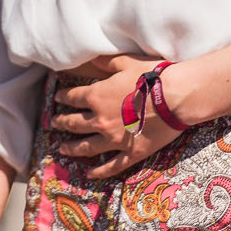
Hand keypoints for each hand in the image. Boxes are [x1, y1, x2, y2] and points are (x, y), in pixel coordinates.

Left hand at [47, 64, 174, 177]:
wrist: (176, 97)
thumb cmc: (152, 76)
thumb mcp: (124, 62)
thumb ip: (104, 62)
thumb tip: (90, 56)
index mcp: (96, 96)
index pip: (72, 97)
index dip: (62, 97)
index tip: (56, 98)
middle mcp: (100, 120)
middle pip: (74, 123)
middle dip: (62, 122)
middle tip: (54, 123)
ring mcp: (114, 140)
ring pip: (86, 147)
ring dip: (71, 148)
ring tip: (62, 149)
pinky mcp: (131, 153)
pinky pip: (111, 166)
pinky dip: (99, 172)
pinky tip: (89, 174)